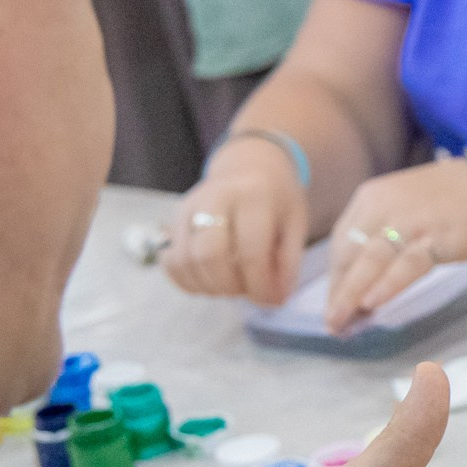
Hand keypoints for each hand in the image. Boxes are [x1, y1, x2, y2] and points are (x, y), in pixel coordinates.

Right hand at [161, 135, 307, 305]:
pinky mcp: (174, 219)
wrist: (248, 167)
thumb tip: (275, 299)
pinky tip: (209, 283)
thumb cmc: (276, 199)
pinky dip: (187, 282)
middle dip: (229, 286)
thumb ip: (288, 262)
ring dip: (209, 287)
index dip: (259, 285)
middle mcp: (216, 197)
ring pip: (185, 261)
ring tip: (230, 286)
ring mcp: (190, 207)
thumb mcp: (295, 223)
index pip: (250, 251)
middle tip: (246, 290)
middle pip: (209, 255)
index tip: (270, 299)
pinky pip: (170, 261)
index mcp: (254, 196)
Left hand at [323, 158, 466, 334]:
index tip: (333, 304)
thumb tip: (356, 283)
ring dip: (352, 293)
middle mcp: (384, 206)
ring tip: (341, 320)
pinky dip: (388, 284)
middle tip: (332, 322)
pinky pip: (406, 263)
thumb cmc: (443, 202)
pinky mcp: (436, 236)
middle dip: (339, 291)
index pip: (342, 241)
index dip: (335, 277)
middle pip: (350, 252)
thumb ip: (377, 236)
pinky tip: (372, 303)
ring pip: (372, 259)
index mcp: (370, 198)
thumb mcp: (400, 207)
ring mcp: (411, 221)